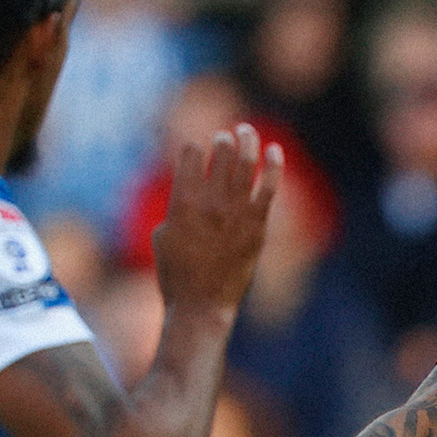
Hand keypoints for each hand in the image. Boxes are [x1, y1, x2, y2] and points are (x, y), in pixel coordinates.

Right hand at [153, 123, 282, 316]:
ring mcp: (236, 213)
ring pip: (245, 165)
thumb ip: (176, 206)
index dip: (195, 147)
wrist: (202, 305)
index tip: (197, 151)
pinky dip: (273, 166)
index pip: (192, 153)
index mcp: (182, 199)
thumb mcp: (162, 233)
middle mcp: (210, 202)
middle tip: (225, 137)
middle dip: (222, 140)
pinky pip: (268, 189)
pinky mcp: (256, 226)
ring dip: (247, 142)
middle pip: (221, 154)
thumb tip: (187, 190)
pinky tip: (274, 150)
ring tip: (246, 130)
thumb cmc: (176, 273)